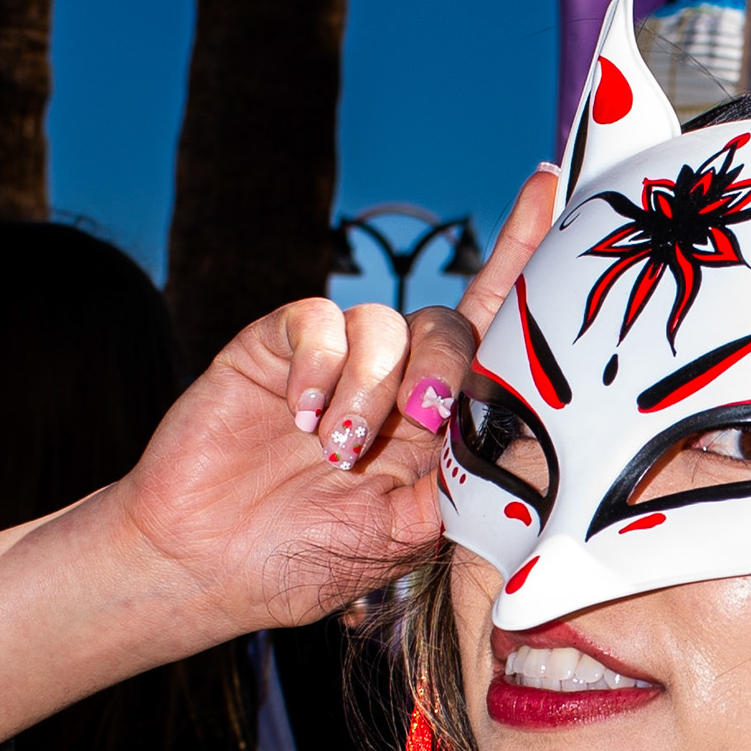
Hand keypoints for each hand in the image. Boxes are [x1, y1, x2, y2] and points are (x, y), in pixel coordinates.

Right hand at [110, 167, 562, 639]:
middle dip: (445, 367)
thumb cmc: (302, 560)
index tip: (548, 185)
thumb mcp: (402, 537)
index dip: (519, 263)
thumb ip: (460, 485)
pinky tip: (300, 415)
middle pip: (449, 325)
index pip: (490, 337)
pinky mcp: (279, 348)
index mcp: (432, 429)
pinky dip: (320, 365)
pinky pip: (319, 319)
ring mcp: (336, 364)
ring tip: (336, 449)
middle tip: (419, 418)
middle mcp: (391, 385)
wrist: (202, 564)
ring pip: (385, 322)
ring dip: (371, 386)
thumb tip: (528, 439)